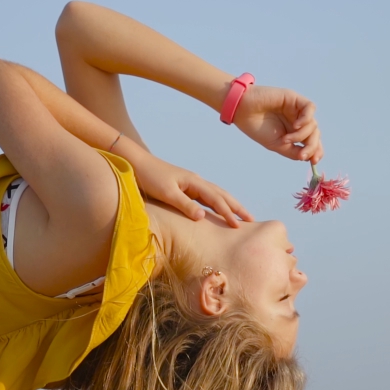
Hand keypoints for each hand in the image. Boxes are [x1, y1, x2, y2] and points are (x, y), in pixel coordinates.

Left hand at [127, 150, 252, 226]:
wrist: (137, 163)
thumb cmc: (149, 177)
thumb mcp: (166, 193)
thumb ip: (184, 205)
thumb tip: (203, 217)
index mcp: (194, 182)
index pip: (216, 199)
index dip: (228, 213)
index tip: (239, 226)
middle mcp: (196, 181)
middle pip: (222, 195)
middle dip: (237, 207)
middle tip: (252, 220)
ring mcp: (191, 184)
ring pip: (216, 195)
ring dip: (229, 205)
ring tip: (240, 215)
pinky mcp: (185, 187)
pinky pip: (206, 197)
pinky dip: (216, 204)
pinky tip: (218, 210)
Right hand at [232, 85, 323, 164]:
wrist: (242, 111)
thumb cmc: (257, 127)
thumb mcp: (276, 145)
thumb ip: (293, 151)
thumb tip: (308, 157)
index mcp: (293, 132)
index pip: (312, 141)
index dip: (316, 151)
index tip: (314, 161)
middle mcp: (297, 121)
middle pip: (315, 133)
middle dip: (312, 146)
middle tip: (302, 155)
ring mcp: (297, 110)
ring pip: (313, 124)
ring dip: (301, 135)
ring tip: (286, 139)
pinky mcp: (295, 99)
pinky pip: (310, 108)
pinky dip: (306, 119)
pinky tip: (295, 125)